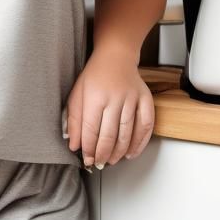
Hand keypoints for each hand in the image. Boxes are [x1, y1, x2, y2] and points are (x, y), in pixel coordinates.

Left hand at [65, 46, 154, 167]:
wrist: (116, 56)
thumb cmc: (95, 75)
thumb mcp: (77, 93)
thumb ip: (74, 119)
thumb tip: (74, 144)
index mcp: (94, 96)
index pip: (90, 129)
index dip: (88, 148)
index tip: (87, 159)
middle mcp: (115, 98)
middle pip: (109, 134)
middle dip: (103, 153)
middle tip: (99, 163)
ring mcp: (132, 99)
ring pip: (127, 133)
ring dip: (119, 152)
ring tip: (111, 160)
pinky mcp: (145, 99)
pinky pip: (146, 126)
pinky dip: (139, 143)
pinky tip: (131, 153)